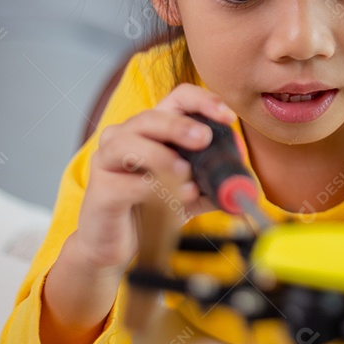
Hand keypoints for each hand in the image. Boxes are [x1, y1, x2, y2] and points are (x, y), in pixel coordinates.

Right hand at [73, 83, 235, 270]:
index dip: (203, 101)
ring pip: (130, 143)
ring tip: (185, 176)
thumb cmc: (153, 209)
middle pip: (151, 116)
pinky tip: (170, 203)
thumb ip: (214, 184)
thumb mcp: (191, 193)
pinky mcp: (100, 189)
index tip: (228, 118)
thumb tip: (243, 184)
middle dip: (180, 126)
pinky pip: (125, 184)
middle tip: (204, 139)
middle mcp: (126, 136)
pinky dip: (151, 191)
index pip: (178, 98)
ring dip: (162, 158)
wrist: (119, 245)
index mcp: (154, 130)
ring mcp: (108, 160)